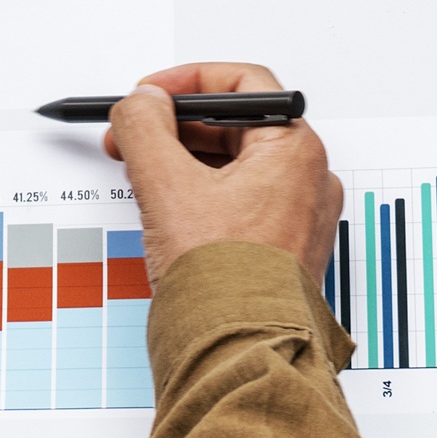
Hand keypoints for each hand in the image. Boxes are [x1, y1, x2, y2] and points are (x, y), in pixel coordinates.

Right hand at [106, 63, 342, 286]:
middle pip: (234, 125)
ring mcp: (294, 217)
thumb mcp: (168, 187)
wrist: (240, 356)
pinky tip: (163, 209)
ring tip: (140, 174)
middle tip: (131, 135)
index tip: (150, 95)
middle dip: (174, 127)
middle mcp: (305, 180)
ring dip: (181, 161)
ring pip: (232, 165)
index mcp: (295, 151)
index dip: (187, 81)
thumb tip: (141, 102)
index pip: (244, 83)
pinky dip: (197, 195)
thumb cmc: (224, 284)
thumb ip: (146, 129)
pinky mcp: (277, 249)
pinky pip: (236, 202)